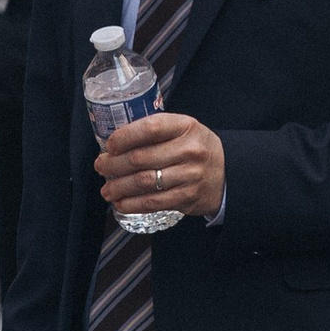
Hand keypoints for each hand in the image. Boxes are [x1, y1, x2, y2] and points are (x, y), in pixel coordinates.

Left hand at [96, 110, 222, 223]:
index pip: (150, 128)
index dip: (125, 137)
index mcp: (185, 126)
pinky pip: (153, 202)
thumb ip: (155, 131)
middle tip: (101, 167)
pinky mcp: (188, 197)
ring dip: (119, 187)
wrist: (228, 173)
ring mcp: (190, 175)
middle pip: (141, 158)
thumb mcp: (183, 129)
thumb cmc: (196, 148)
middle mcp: (190, 150)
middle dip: (114, 165)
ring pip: (144, 182)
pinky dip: (132, 204)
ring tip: (107, 189)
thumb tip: (115, 143)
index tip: (110, 146)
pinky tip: (121, 202)